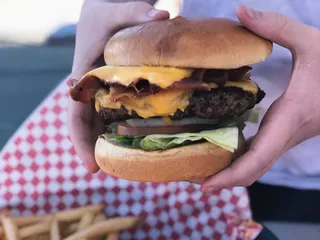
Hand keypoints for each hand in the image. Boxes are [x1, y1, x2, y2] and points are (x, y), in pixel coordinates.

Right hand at [68, 1, 168, 171]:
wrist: (103, 11)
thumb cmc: (106, 13)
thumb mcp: (117, 10)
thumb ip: (136, 12)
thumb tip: (164, 16)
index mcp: (85, 75)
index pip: (76, 115)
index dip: (81, 141)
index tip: (91, 166)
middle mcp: (90, 88)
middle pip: (88, 126)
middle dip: (95, 150)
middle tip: (111, 175)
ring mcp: (101, 90)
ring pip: (101, 122)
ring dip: (109, 143)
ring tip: (127, 165)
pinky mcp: (114, 88)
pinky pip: (115, 112)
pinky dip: (122, 128)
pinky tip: (137, 140)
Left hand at [201, 5, 319, 191]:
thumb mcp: (312, 42)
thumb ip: (276, 27)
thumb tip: (240, 10)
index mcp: (289, 119)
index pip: (257, 159)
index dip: (230, 176)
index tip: (205, 185)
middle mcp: (284, 135)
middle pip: (250, 171)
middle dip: (220, 179)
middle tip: (187, 177)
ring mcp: (284, 137)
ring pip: (253, 166)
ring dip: (226, 171)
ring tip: (195, 166)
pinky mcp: (283, 133)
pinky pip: (257, 154)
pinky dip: (236, 159)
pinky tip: (217, 150)